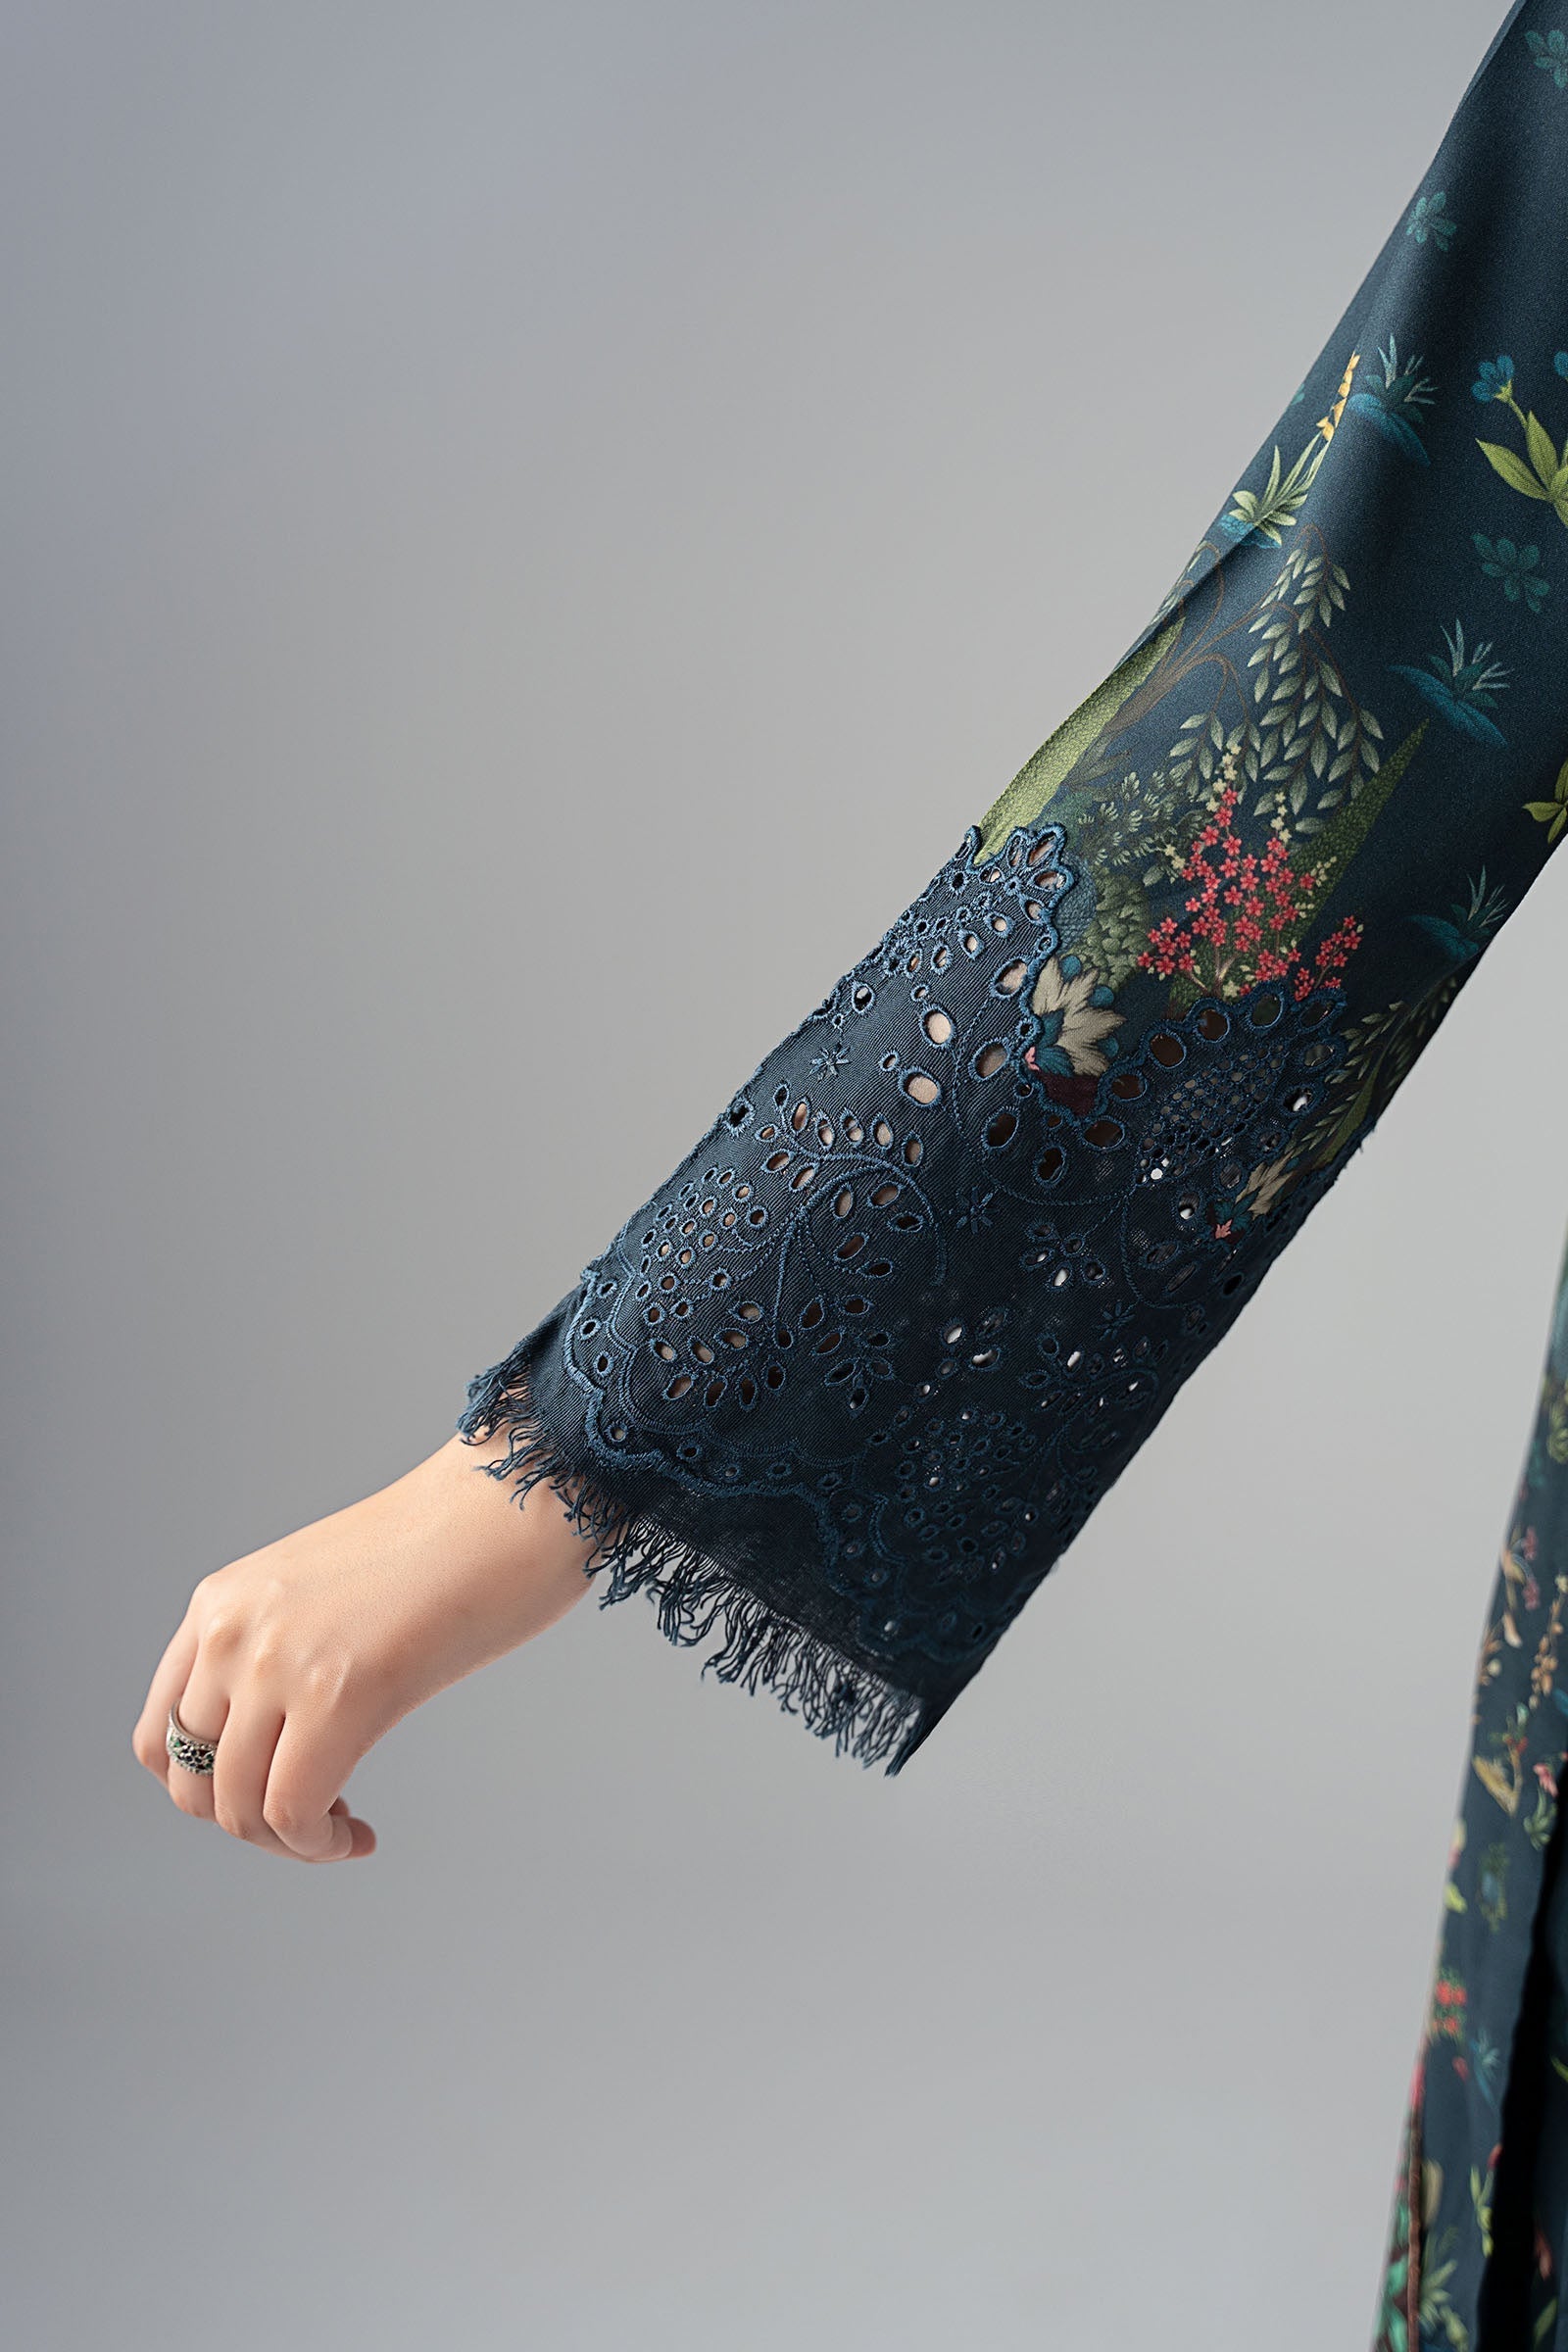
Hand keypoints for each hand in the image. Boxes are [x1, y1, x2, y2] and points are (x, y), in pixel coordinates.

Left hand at [130, 1429, 599, 1861]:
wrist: (516, 1498)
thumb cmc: (450, 1545)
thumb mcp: (326, 1594)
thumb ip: (283, 1649)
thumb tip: (275, 1738)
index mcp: (223, 1602)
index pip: (161, 1730)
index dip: (207, 1788)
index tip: (271, 1794)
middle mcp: (233, 1630)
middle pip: (190, 1780)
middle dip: (247, 1823)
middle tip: (314, 1821)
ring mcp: (278, 1660)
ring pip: (236, 1807)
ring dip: (286, 1842)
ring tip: (340, 1831)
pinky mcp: (339, 1692)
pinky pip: (292, 1811)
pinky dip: (317, 1846)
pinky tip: (359, 1836)